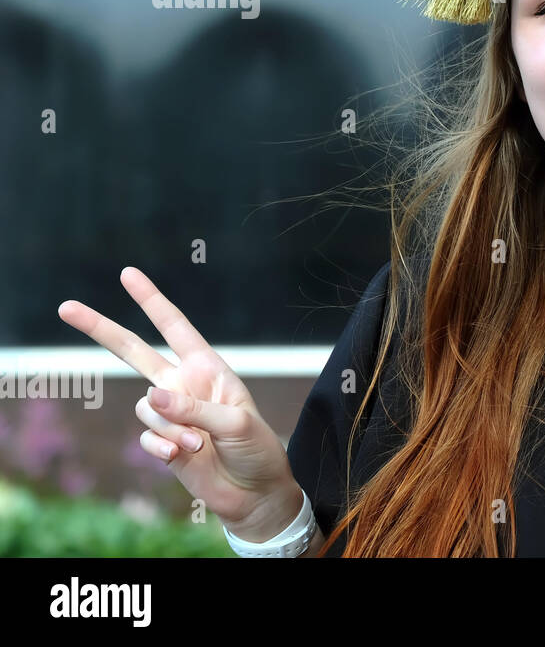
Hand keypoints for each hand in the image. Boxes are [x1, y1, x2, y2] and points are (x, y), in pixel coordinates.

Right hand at [58, 267, 300, 537]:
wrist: (253, 491)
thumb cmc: (256, 448)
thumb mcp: (236, 423)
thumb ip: (194, 409)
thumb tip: (151, 398)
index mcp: (208, 368)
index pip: (175, 327)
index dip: (151, 301)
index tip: (128, 274)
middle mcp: (184, 385)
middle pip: (134, 351)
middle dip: (101, 329)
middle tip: (66, 307)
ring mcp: (170, 413)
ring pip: (145, 409)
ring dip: (171, 428)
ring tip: (200, 444)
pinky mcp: (161, 441)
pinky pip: (147, 438)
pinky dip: (163, 448)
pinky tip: (184, 456)